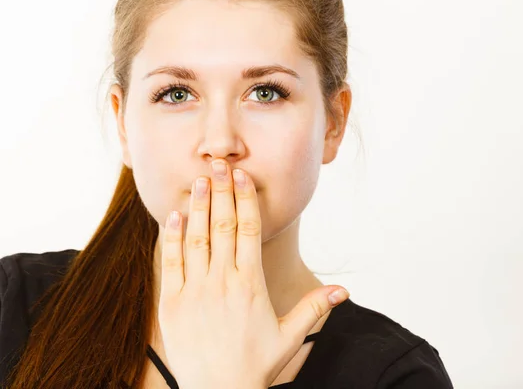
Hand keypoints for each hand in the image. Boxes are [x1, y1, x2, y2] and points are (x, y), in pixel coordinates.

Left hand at [158, 159, 349, 388]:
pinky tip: (174, 215)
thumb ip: (314, 308)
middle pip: (222, 226)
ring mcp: (195, 291)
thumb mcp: (289, 337)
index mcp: (250, 284)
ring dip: (198, 207)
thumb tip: (344, 291)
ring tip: (199, 180)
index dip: (244, 200)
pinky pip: (172, 263)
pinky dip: (172, 237)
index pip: (248, 231)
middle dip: (221, 192)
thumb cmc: (255, 365)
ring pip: (196, 239)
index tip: (241, 177)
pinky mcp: (173, 304)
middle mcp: (223, 282)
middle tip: (219, 165)